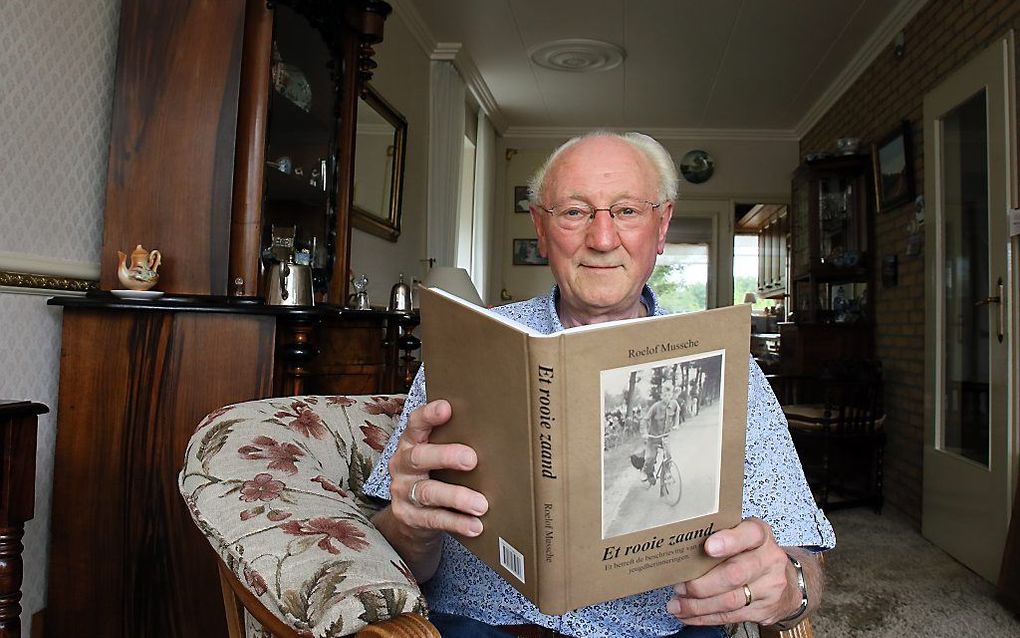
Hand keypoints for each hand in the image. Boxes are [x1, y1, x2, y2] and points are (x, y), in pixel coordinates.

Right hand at [387, 399, 488, 538]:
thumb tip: (500, 433)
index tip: (446, 408)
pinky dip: (456, 523)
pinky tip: (475, 525)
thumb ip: (456, 442)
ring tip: (481, 504)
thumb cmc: (435, 475)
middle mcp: (403, 465)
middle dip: (446, 456)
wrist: (413, 517)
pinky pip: (433, 519)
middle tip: (472, 459)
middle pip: (420, 456)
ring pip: (428, 492)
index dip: (428, 415)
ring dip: (457, 497)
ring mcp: (404, 492)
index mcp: (411, 443)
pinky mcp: (409, 517)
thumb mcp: (438, 456)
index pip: (415, 424)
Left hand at [667, 518, 801, 625]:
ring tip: (677, 604)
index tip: (708, 547)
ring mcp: (769, 587)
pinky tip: (689, 615)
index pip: (749, 534)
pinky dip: (705, 617)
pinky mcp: (764, 610)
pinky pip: (730, 616)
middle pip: (734, 574)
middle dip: (702, 583)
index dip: (728, 541)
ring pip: (730, 600)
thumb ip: (720, 535)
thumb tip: (682, 545)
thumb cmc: (755, 552)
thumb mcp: (744, 535)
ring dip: (698, 605)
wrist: (786, 579)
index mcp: (761, 535)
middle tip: (680, 585)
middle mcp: (769, 560)